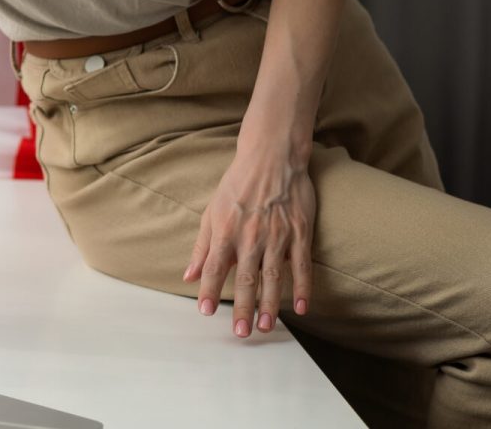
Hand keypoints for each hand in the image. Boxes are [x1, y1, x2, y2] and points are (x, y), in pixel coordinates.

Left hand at [182, 145, 315, 337]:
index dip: (209, 289)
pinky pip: (302, 264)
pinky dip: (303, 286)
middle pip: (246, 278)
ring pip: (273, 276)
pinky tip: (302, 307)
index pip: (215, 266)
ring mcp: (277, 235)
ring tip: (267, 327)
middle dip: (243, 307)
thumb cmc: (237, 185)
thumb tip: (187, 276)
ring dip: (271, 304)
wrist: (271, 157)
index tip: (205, 312)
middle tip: (241, 333)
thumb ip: (202, 247)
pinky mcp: (300, 232)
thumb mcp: (212, 212)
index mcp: (226, 230)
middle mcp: (251, 236)